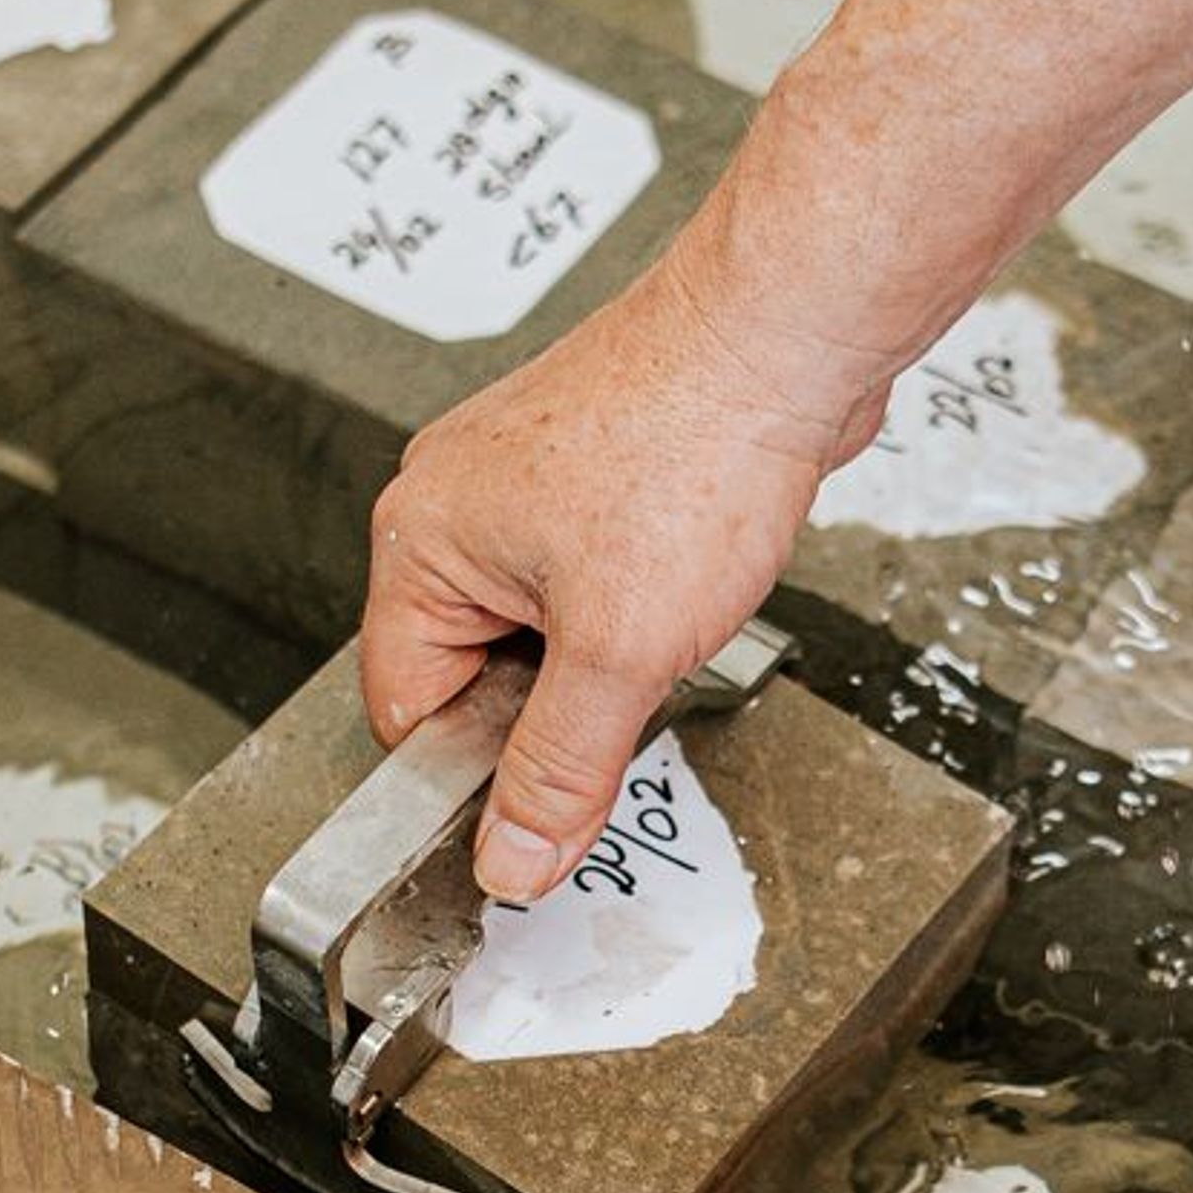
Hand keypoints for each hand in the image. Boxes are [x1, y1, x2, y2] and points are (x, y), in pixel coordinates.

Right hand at [360, 238, 885, 898]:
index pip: (408, 708)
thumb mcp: (620, 651)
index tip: (545, 799)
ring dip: (603, 648)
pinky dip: (635, 598)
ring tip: (666, 610)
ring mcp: (520, 478)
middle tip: (629, 682)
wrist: (784, 333)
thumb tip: (511, 858)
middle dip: (555, 699)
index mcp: (419, 539)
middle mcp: (453, 498)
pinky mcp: (586, 467)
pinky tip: (685, 574)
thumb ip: (560, 769)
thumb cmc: (693, 441)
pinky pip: (588, 573)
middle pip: (473, 670)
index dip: (479, 769)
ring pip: (539, 623)